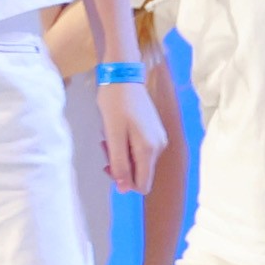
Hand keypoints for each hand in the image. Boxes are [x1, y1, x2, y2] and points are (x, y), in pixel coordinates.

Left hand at [97, 67, 165, 195]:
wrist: (123, 75)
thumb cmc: (115, 103)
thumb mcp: (113, 136)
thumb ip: (119, 164)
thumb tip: (124, 189)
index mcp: (149, 149)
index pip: (142, 185)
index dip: (124, 182)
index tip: (110, 165)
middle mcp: (158, 146)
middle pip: (140, 173)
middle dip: (120, 166)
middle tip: (105, 147)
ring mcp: (157, 138)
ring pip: (138, 161)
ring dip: (121, 154)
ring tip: (108, 137)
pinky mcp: (153, 131)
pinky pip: (139, 149)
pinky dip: (126, 145)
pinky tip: (117, 131)